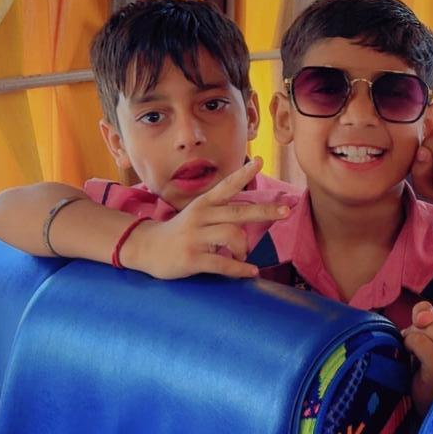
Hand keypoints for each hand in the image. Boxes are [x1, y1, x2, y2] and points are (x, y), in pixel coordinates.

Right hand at [122, 158, 290, 278]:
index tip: (260, 161)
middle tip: (286, 211)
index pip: (227, 186)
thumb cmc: (181, 232)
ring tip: (243, 257)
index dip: (244, 174)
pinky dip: (240, 269)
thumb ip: (223, 211)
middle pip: (239, 211)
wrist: (146, 248)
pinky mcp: (192, 257)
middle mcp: (201, 216)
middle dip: (265, 211)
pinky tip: (250, 271)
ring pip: (233, 236)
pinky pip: (222, 263)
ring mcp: (195, 237)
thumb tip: (255, 212)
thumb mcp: (198, 214)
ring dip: (244, 249)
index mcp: (204, 204)